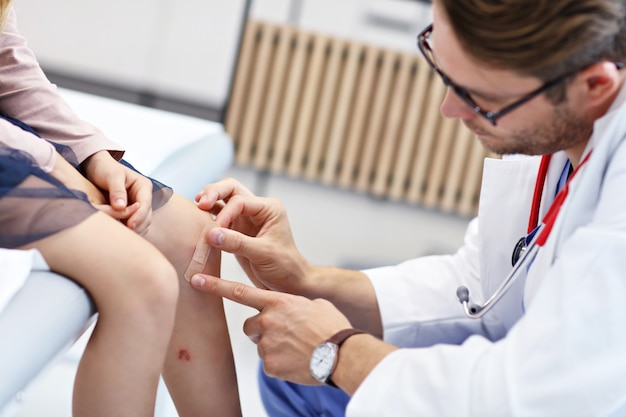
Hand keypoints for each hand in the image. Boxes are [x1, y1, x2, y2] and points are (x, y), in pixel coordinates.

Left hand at [81, 151, 152, 233]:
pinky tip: (119, 233)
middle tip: (125, 234)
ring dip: (135, 229)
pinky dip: (129, 230)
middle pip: (147, 216)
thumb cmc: (104, 169)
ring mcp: (138, 205)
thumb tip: (121, 207)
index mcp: (143, 186)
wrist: (96, 167)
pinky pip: (134, 224)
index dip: (139, 216)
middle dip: (138, 225)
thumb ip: (117, 191)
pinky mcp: (131, 212)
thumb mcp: (111, 176)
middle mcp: (143, 197)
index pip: (145, 204)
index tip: (130, 226)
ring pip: (142, 222)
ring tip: (122, 236)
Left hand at [190, 273, 350, 384]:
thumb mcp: (314, 305)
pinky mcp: (270, 365)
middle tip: (283, 335)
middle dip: (261, 330)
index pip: (239, 291)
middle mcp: (267, 321)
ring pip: (261, 346)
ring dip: (274, 347)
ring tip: (297, 348)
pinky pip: (269, 364)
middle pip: (250, 326)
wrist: (341, 354)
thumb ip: (294, 305)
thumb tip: (291, 310)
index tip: (196, 279)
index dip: (215, 285)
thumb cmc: (332, 327)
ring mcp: (267, 344)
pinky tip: (297, 361)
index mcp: (277, 302)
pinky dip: (281, 364)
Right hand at [195, 179, 311, 292]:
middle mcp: (257, 209)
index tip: (214, 233)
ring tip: (197, 207)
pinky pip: (219, 215)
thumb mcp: (263, 254)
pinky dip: (208, 216)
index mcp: (269, 209)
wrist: (288, 282)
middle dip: (214, 193)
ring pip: (224, 199)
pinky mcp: (237, 229)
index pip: (240, 201)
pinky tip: (198, 219)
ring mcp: (246, 217)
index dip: (224, 214)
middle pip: (231, 189)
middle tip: (200, 203)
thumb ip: (237, 243)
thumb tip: (210, 234)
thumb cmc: (283, 266)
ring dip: (209, 201)